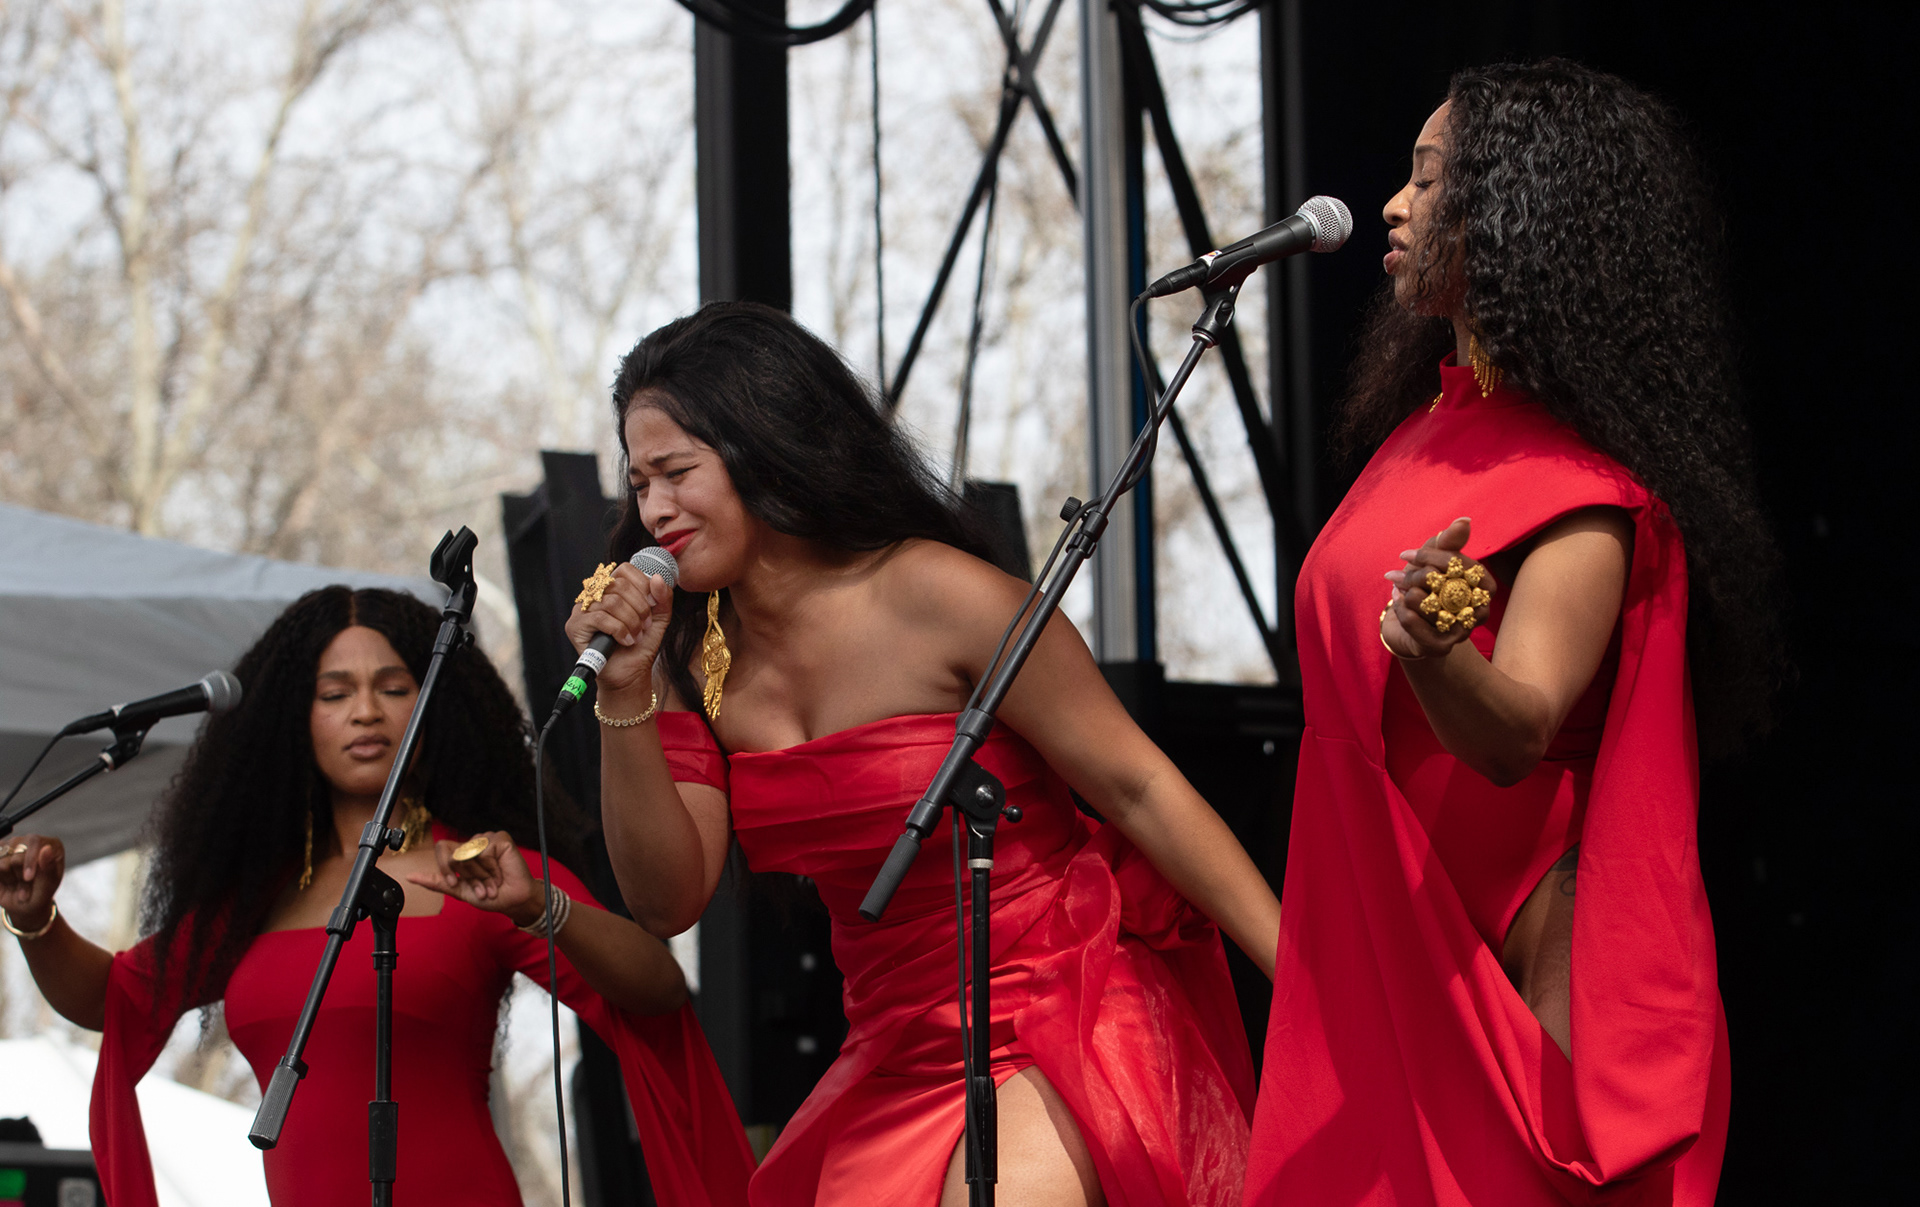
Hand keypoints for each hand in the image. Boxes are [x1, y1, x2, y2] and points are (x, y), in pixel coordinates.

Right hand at [0, 835, 64, 931]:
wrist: (23, 905)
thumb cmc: (40, 894)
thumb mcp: (47, 886)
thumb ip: (49, 868)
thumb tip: (47, 848)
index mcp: (52, 845)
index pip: (35, 842)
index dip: (29, 860)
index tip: (28, 878)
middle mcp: (32, 841)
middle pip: (16, 852)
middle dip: (19, 874)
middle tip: (26, 885)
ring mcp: (13, 845)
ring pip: (2, 859)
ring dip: (8, 876)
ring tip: (17, 883)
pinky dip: (0, 876)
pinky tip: (7, 880)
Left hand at [407, 832, 544, 927]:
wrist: (511, 901)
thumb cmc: (489, 896)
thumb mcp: (458, 890)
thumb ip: (435, 881)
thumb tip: (410, 876)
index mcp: (461, 853)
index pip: (441, 848)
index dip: (446, 867)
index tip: (456, 882)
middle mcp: (472, 843)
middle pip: (455, 854)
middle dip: (467, 876)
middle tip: (481, 886)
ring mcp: (486, 839)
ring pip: (469, 853)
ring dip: (480, 874)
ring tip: (492, 881)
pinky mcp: (500, 839)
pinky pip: (485, 851)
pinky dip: (492, 867)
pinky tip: (500, 872)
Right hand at [563, 560, 674, 694]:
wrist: (631, 673)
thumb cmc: (641, 644)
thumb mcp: (659, 617)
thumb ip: (662, 597)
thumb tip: (656, 577)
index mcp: (612, 588)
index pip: (624, 570)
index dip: (642, 585)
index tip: (653, 604)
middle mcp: (594, 595)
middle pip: (619, 585)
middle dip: (640, 607)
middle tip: (645, 626)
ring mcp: (582, 609)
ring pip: (611, 602)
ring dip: (631, 622)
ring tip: (636, 635)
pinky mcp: (574, 626)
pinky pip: (600, 618)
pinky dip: (619, 630)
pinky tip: (626, 641)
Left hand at [1381, 517, 1498, 659]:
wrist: (1408, 624)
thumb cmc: (1426, 587)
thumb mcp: (1434, 561)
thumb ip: (1448, 542)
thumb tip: (1464, 521)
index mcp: (1484, 587)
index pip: (1465, 567)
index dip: (1433, 558)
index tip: (1405, 554)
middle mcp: (1479, 612)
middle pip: (1448, 586)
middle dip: (1418, 576)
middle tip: (1398, 574)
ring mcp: (1462, 632)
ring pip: (1430, 605)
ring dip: (1408, 594)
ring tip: (1399, 590)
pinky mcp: (1441, 647)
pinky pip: (1418, 627)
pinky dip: (1403, 612)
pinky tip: (1398, 603)